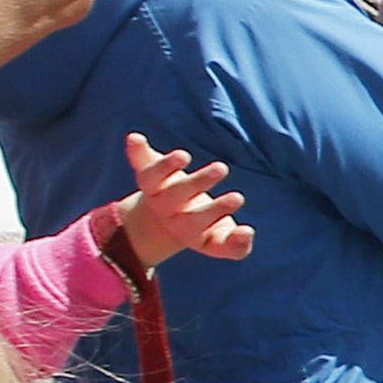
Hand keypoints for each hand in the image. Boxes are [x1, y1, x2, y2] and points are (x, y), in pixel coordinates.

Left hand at [111, 133, 253, 267]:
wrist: (163, 223)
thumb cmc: (204, 228)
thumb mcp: (219, 240)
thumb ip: (237, 245)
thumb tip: (247, 232)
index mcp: (186, 230)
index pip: (197, 223)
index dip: (215, 211)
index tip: (237, 197)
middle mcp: (167, 210)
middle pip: (177, 197)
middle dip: (197, 182)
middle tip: (221, 168)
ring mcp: (155, 192)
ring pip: (153, 179)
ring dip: (166, 166)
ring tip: (183, 155)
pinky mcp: (148, 174)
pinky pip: (139, 162)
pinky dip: (135, 151)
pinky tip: (134, 138)